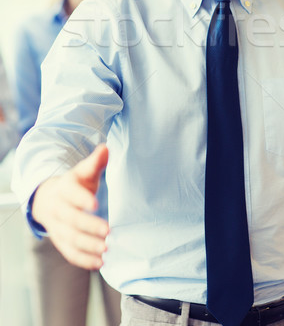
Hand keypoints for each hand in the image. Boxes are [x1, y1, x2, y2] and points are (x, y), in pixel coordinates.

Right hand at [32, 144, 109, 269]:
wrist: (49, 199)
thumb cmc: (75, 184)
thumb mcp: (83, 171)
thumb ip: (95, 162)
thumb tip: (105, 148)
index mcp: (64, 188)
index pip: (71, 193)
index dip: (82, 198)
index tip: (96, 203)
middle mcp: (58, 209)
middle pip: (71, 219)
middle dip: (89, 226)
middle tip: (108, 231)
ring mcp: (58, 228)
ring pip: (71, 239)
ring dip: (88, 246)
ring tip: (107, 249)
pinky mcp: (61, 242)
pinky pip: (70, 253)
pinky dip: (84, 260)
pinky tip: (100, 262)